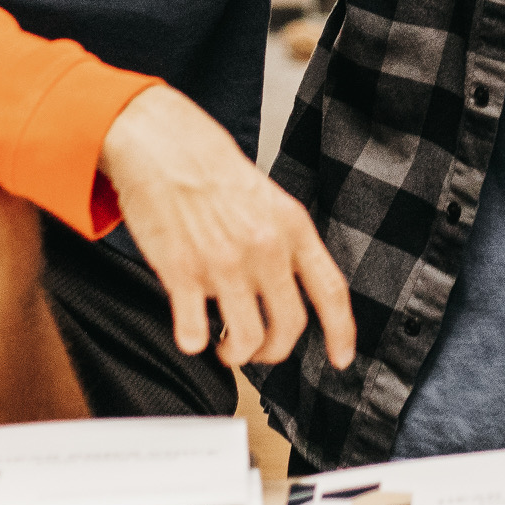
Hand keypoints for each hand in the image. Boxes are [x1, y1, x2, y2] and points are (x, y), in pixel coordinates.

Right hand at [97, 85, 357, 371]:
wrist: (163, 145)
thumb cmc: (210, 167)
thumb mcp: (267, 198)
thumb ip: (283, 241)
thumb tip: (287, 286)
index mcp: (293, 228)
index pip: (331, 292)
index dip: (341, 332)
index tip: (340, 358)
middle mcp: (265, 249)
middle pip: (289, 327)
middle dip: (274, 351)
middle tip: (258, 350)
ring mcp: (225, 265)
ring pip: (247, 339)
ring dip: (237, 353)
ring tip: (225, 346)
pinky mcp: (183, 274)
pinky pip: (195, 333)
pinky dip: (193, 341)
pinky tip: (191, 329)